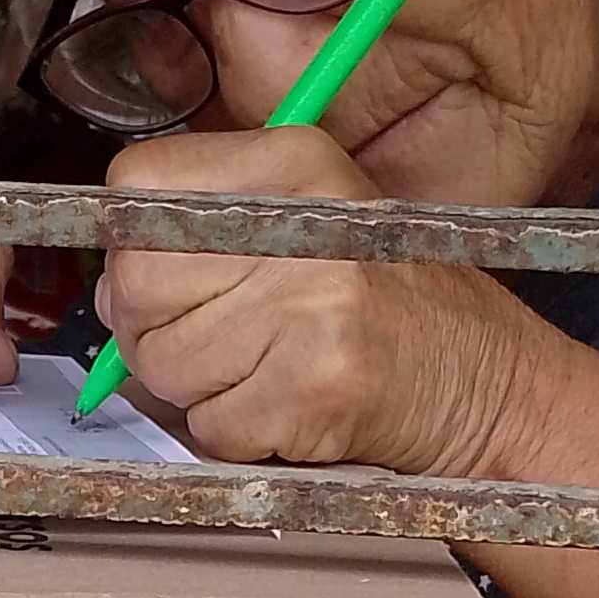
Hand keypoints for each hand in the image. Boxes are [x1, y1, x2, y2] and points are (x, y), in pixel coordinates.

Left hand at [102, 123, 545, 474]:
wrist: (492, 387)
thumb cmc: (392, 309)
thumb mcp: (314, 222)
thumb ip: (209, 231)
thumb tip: (106, 288)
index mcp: (293, 161)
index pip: (136, 188)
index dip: (134, 244)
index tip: (170, 275)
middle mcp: (300, 223)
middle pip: (132, 282)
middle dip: (154, 330)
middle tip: (219, 343)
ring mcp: (309, 305)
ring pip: (161, 363)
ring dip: (198, 391)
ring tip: (267, 374)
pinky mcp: (315, 386)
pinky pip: (210, 426)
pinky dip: (237, 436)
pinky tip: (291, 410)